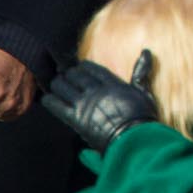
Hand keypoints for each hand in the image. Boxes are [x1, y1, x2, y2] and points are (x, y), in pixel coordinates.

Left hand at [41, 50, 156, 151]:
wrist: (132, 140)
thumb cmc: (142, 119)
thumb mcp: (144, 92)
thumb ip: (141, 73)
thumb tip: (146, 52)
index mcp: (112, 83)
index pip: (94, 69)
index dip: (85, 66)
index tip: (80, 65)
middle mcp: (96, 90)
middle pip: (76, 75)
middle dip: (69, 73)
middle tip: (65, 74)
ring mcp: (84, 104)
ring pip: (63, 87)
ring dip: (58, 84)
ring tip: (56, 83)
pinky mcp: (75, 119)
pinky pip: (56, 106)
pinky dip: (49, 101)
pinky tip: (46, 98)